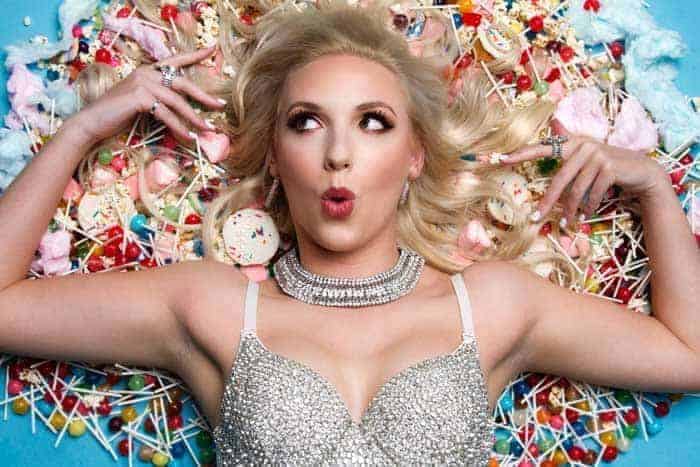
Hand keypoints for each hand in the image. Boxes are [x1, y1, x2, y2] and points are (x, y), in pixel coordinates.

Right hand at [69, 47, 225, 144]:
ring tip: (207, 129)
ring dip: (194, 118)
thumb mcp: (142, 103)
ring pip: (177, 101)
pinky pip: (166, 114)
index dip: (195, 55)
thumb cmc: (117, 115)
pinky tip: (188, 136)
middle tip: (221, 106)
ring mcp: (142, 83)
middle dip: (204, 96)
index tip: (213, 49)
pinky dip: (179, 126)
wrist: (92, 122)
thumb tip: (183, 108)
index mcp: (148, 71)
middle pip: (183, 83)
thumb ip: (160, 99)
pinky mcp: (139, 97)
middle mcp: (146, 73)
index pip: (175, 61)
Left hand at [500, 120, 667, 225]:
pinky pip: (592, 194)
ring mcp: (597, 156)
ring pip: (576, 191)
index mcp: (573, 143)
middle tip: (536, 217)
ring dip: (570, 210)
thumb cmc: (610, 166)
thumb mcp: (588, 155)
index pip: (543, 148)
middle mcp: (583, 146)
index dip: (522, 153)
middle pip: (559, 179)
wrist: (642, 171)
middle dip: (547, 201)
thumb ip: (569, 145)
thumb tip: (554, 122)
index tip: (500, 159)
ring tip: (565, 223)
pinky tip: (586, 215)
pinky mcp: (609, 168)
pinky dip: (588, 208)